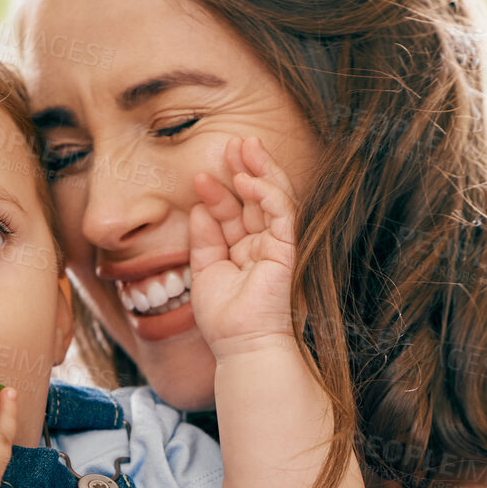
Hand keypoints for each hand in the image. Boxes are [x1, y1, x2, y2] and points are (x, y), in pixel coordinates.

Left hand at [189, 136, 301, 357]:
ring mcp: (276, 246)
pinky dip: (267, 192)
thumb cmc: (224, 319)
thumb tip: (200, 207)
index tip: (199, 175)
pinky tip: (247, 179)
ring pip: (274, 197)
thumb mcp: (204, 271)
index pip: (234, 212)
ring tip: (243, 145)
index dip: (219, 191)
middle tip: (233, 141)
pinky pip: (282, 212)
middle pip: (257, 197)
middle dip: (246, 167)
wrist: (241, 345)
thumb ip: (204, 238)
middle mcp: (261, 245)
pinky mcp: (287, 249)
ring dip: (260, 168)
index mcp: (243, 251)